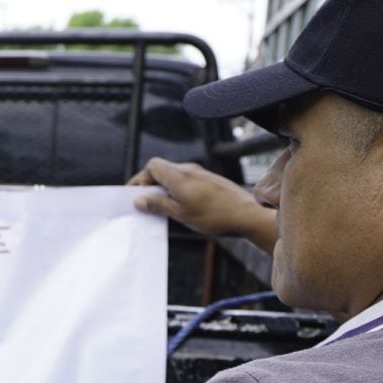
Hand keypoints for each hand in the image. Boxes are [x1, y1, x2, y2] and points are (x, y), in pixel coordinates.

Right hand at [128, 158, 274, 254]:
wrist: (246, 214)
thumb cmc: (215, 215)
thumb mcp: (181, 214)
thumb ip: (158, 204)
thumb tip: (139, 200)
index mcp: (179, 176)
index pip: (152, 166)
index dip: (141, 179)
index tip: (136, 194)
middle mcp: (189, 170)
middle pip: (162, 169)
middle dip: (151, 184)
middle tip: (146, 203)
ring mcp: (200, 173)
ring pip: (173, 175)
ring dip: (164, 188)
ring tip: (163, 207)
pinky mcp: (208, 180)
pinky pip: (185, 180)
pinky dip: (177, 190)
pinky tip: (180, 206)